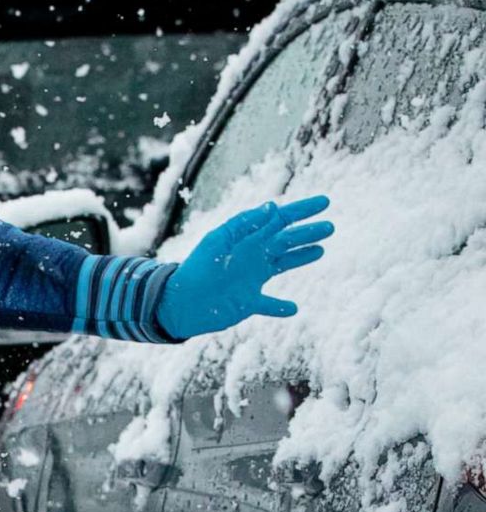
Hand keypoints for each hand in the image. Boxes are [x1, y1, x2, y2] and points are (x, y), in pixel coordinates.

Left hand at [155, 195, 332, 339]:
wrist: (180, 302)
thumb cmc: (199, 269)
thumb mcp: (223, 242)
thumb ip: (248, 226)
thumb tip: (272, 206)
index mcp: (245, 239)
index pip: (279, 220)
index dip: (301, 211)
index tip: (324, 202)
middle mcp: (250, 256)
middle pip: (285, 241)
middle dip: (307, 233)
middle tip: (330, 226)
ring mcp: (250, 279)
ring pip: (282, 264)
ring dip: (302, 257)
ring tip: (321, 250)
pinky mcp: (247, 302)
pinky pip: (268, 304)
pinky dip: (280, 307)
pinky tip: (293, 308)